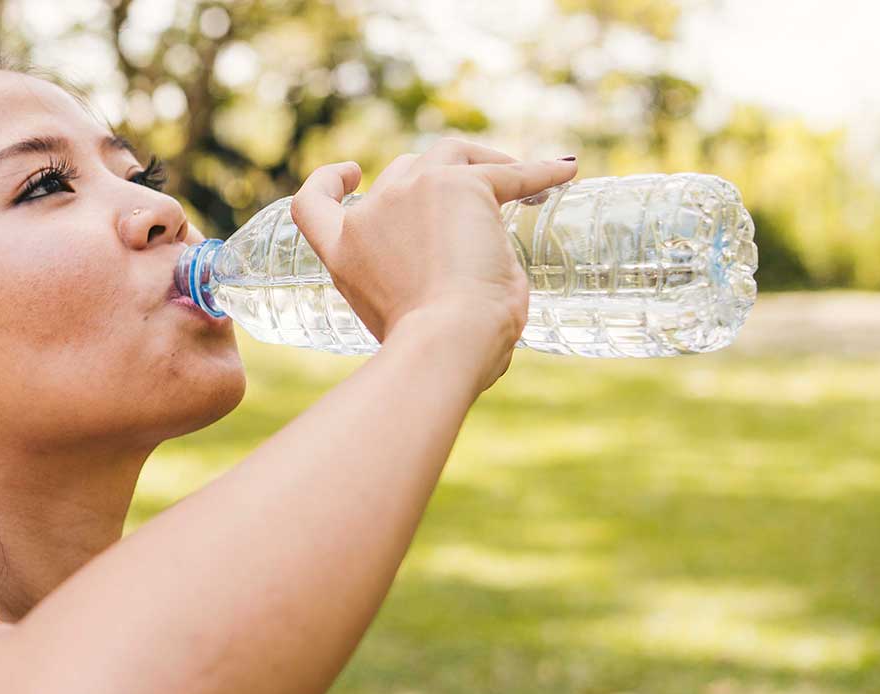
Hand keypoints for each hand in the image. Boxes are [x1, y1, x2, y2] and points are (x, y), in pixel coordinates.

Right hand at [289, 138, 576, 389]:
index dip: (330, 182)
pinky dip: (541, 171)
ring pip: (449, 154)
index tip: (352, 172)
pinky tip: (567, 171)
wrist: (442, 342)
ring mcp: (412, 192)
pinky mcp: (462, 185)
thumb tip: (474, 294)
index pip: (312, 205)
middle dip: (433, 180)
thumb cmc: (429, 352)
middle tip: (477, 201)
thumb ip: (421, 297)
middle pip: (400, 173)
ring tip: (517, 178)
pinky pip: (512, 173)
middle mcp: (370, 215)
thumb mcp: (406, 322)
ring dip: (481, 162)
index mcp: (343, 254)